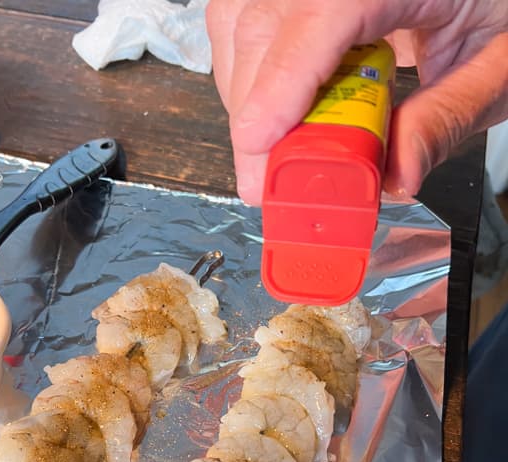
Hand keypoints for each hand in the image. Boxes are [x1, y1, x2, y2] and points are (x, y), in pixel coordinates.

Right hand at [206, 0, 507, 203]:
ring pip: (242, 20)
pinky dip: (250, 71)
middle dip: (254, 109)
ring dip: (246, 93)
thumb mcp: (497, 65)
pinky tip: (276, 107)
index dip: (281, 81)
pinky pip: (248, 19)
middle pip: (268, 21)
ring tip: (274, 149)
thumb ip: (445, 118)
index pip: (325, 12)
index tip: (258, 143)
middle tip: (264, 182)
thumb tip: (395, 178)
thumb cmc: (503, 9)